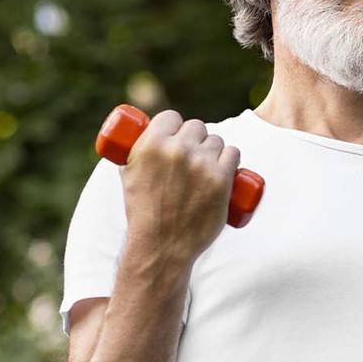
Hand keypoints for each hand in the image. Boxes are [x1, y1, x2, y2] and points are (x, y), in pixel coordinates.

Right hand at [121, 109, 240, 265]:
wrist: (162, 244)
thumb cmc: (143, 212)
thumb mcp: (129, 175)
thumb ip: (137, 152)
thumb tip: (146, 135)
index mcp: (151, 145)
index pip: (171, 117)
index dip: (175, 125)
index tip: (176, 135)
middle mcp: (177, 150)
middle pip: (196, 127)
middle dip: (195, 138)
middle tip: (192, 153)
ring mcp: (201, 164)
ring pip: (216, 141)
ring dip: (213, 149)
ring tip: (207, 165)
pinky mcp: (221, 179)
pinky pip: (233, 154)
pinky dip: (230, 159)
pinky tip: (226, 164)